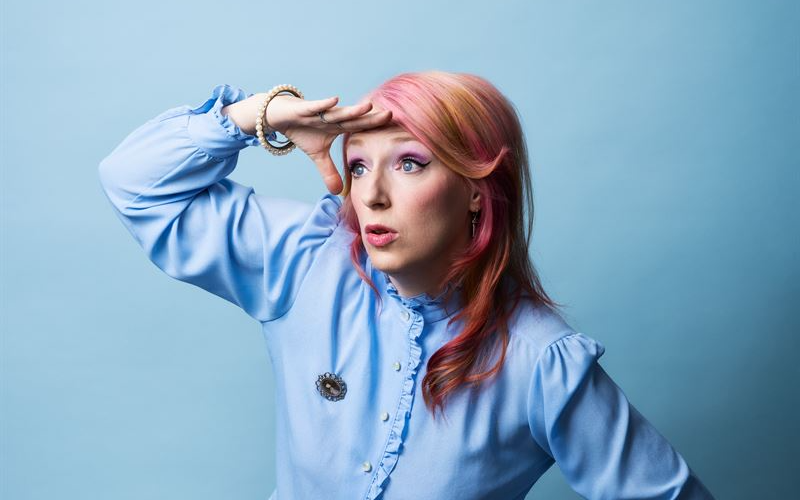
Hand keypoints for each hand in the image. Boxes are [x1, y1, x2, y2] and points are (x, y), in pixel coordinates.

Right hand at [265, 94, 392, 194]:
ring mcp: (319, 112)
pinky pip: (315, 106)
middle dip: (371, 117)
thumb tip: (338, 192)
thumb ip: (329, 171)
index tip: (394, 129)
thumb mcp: (317, 155)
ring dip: (352, 110)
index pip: (360, 127)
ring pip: (338, 112)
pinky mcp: (304, 108)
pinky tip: (335, 101)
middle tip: (390, 115)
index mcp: (338, 127)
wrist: (279, 115)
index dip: (375, 128)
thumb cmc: (303, 130)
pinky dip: (324, 104)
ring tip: (369, 106)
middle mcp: (332, 118)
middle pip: (354, 118)